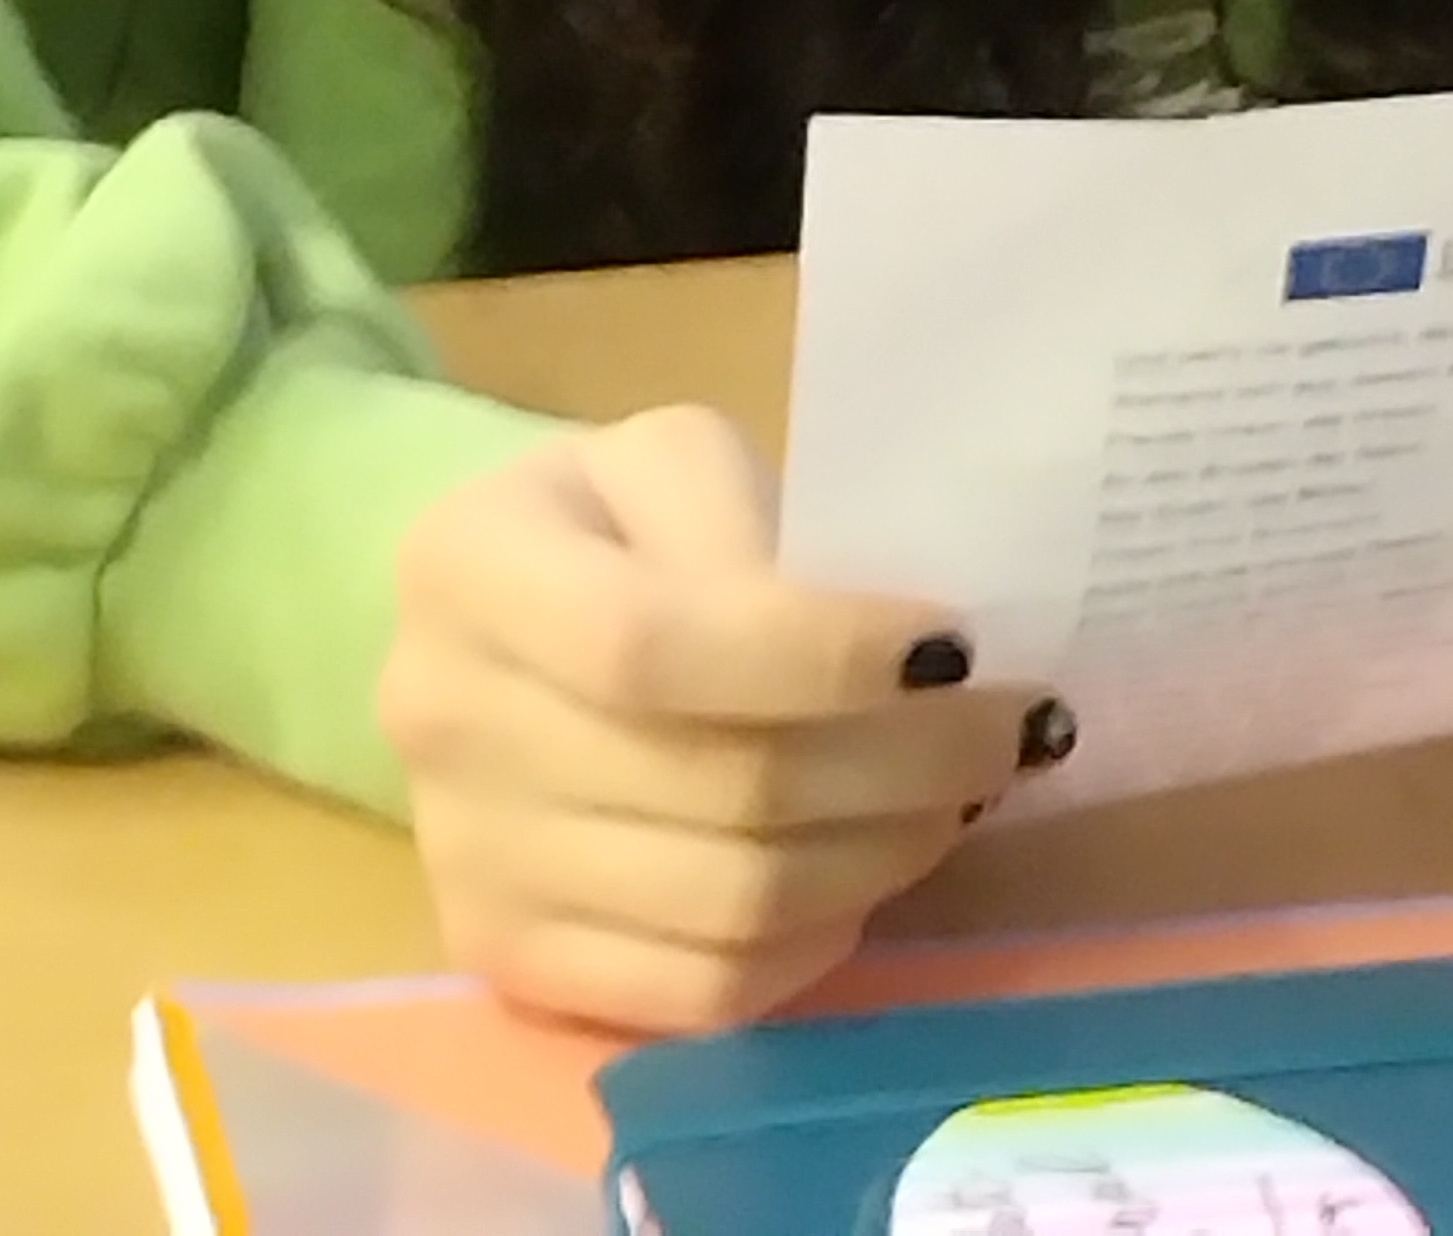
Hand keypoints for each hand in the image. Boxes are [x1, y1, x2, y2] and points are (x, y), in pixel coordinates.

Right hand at [381, 405, 1032, 1031]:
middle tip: (1012, 724)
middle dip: (902, 762)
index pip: (652, 645)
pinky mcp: (504, 960)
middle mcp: (440, 721)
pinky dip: (818, 941)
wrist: (504, 621)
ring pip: (724, 905)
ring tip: (964, 792)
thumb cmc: (617, 520)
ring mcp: (467, 859)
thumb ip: (752, 523)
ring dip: (884, 852)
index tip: (954, 645)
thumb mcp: (671, 458)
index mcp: (469, 564)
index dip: (819, 658)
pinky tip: (875, 870)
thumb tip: (896, 653)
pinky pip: (698, 994)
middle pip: (712, 788)